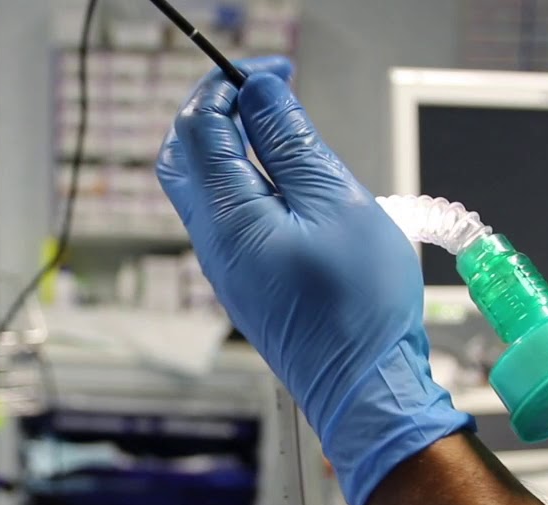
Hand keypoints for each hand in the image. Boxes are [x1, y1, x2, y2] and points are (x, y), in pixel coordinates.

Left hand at [156, 58, 472, 504]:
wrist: (364, 389)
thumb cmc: (359, 308)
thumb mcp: (338, 205)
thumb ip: (291, 143)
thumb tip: (261, 94)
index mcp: (227, 219)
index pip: (200, 127)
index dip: (230, 84)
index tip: (274, 71)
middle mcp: (212, 243)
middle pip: (182, 155)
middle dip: (214, 111)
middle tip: (264, 92)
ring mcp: (224, 265)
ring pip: (200, 186)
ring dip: (230, 145)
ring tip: (284, 131)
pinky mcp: (243, 281)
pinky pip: (225, 216)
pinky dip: (245, 181)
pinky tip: (290, 181)